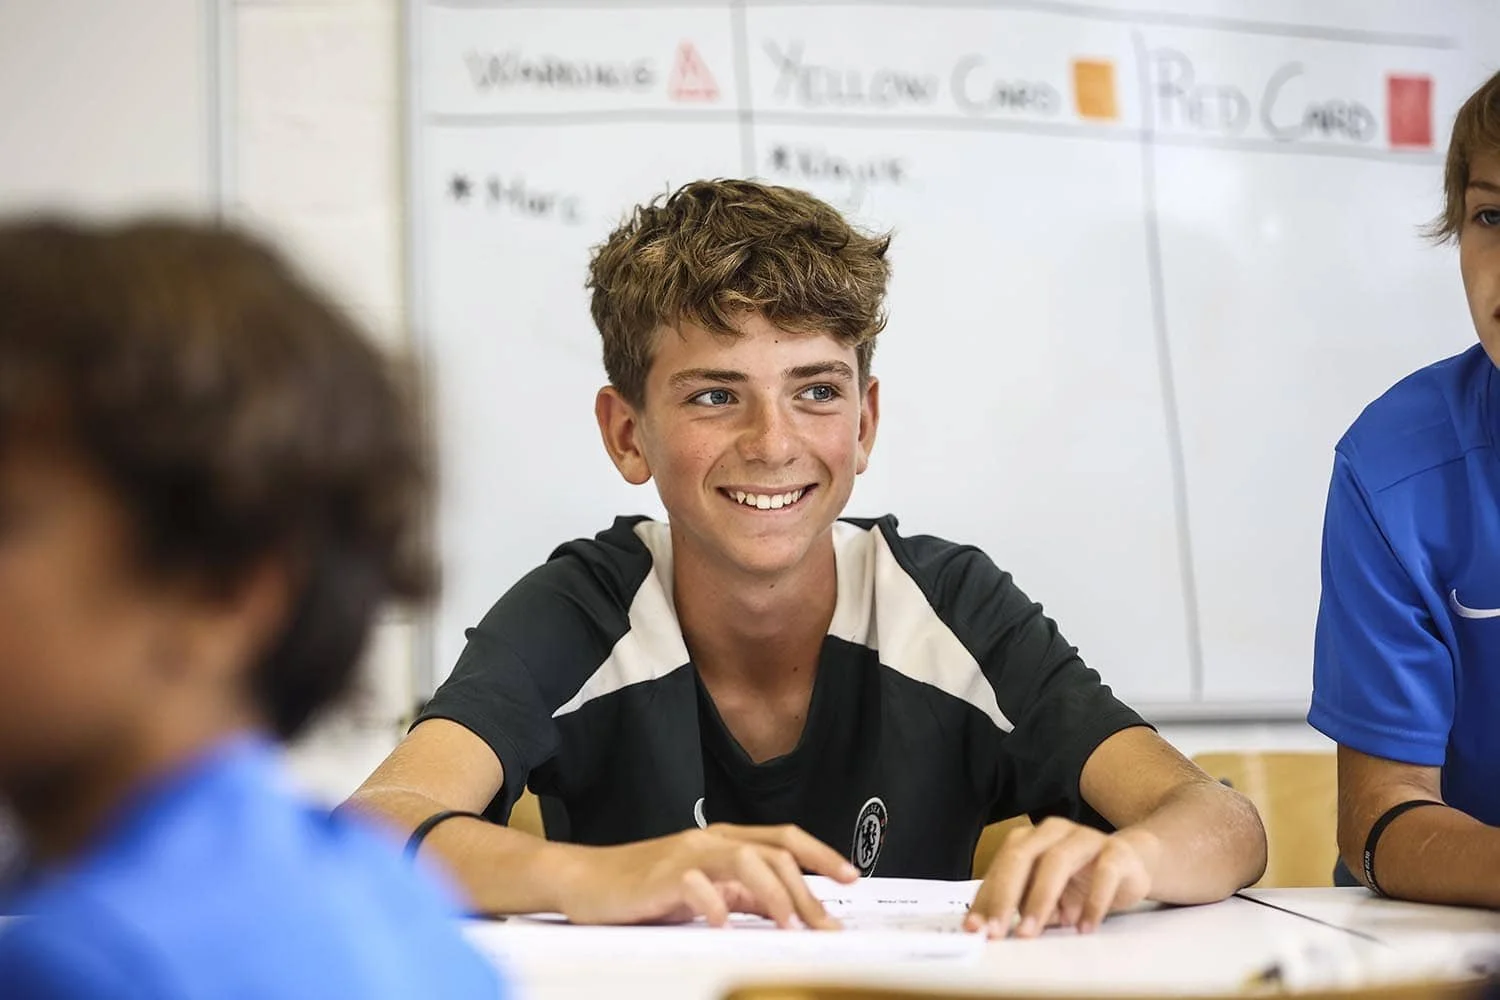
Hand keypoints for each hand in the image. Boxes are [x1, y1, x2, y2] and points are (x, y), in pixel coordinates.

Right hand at [554, 823, 858, 928]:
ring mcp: (687, 855)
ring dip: (773, 895)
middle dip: (805, 891)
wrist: (585, 880)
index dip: (821, 855)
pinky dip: (716, 905)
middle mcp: (712, 840)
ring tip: (788, 926)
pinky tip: (726, 925)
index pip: (784, 840)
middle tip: (824, 926)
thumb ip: (740, 892)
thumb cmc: (644, 888)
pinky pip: (696, 886)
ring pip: (745, 861)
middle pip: (774, 854)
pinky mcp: (661, 876)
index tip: (851, 877)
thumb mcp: (702, 889)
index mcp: (725, 841)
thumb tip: (784, 908)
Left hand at [965, 817, 1159, 938]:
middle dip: (1004, 897)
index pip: (1000, 867)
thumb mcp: (1045, 897)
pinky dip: (1092, 901)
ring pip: (1057, 861)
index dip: (986, 898)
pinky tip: (1083, 927)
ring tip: (1031, 932)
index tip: (975, 928)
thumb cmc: (1079, 881)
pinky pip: (1104, 872)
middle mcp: (1052, 832)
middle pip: (1021, 858)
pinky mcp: (1116, 852)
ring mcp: (1084, 838)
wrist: (1130, 864)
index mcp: (1029, 840)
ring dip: (1040, 899)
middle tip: (997, 931)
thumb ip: (1019, 908)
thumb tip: (988, 931)